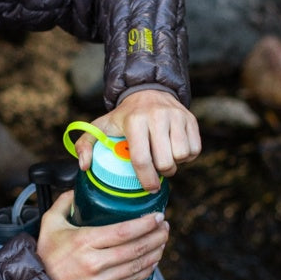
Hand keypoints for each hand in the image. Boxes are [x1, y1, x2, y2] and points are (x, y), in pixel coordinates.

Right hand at [36, 190, 169, 279]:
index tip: (157, 216)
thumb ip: (64, 202)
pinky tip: (153, 260)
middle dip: (156, 236)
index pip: (123, 232)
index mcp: (84, 241)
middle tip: (165, 227)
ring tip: (163, 241)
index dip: (145, 224)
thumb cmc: (46, 253)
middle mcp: (95, 262)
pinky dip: (146, 270)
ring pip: (137, 265)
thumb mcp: (50, 222)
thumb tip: (79, 189)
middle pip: (135, 248)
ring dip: (155, 252)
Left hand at [74, 89, 200, 191]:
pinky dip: (187, 156)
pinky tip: (175, 150)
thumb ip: (86, 144)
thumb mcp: (101, 126)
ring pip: (182, 157)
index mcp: (134, 120)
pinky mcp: (190, 118)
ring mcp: (176, 116)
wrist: (147, 91)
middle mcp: (157, 116)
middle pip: (165, 162)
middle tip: (155, 167)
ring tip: (164, 156)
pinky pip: (195, 149)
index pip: (142, 159)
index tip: (149, 188)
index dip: (146, 179)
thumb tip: (85, 166)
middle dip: (161, 172)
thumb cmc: (124, 116)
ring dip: (175, 163)